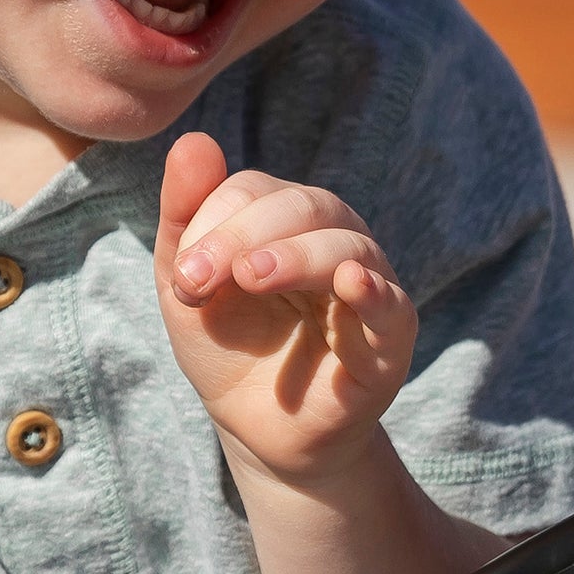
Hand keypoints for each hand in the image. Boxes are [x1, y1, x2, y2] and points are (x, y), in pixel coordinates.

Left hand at [158, 128, 418, 487]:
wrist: (257, 432)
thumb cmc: (229, 349)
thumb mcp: (188, 287)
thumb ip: (186, 217)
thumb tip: (192, 141)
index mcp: (287, 221)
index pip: (256, 191)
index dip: (215, 221)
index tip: (182, 278)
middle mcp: (335, 240)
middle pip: (304, 207)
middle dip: (244, 235)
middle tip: (198, 280)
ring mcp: (367, 287)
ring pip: (346, 245)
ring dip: (295, 255)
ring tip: (251, 278)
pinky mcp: (390, 339)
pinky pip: (390, 304)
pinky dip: (372, 288)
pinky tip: (350, 283)